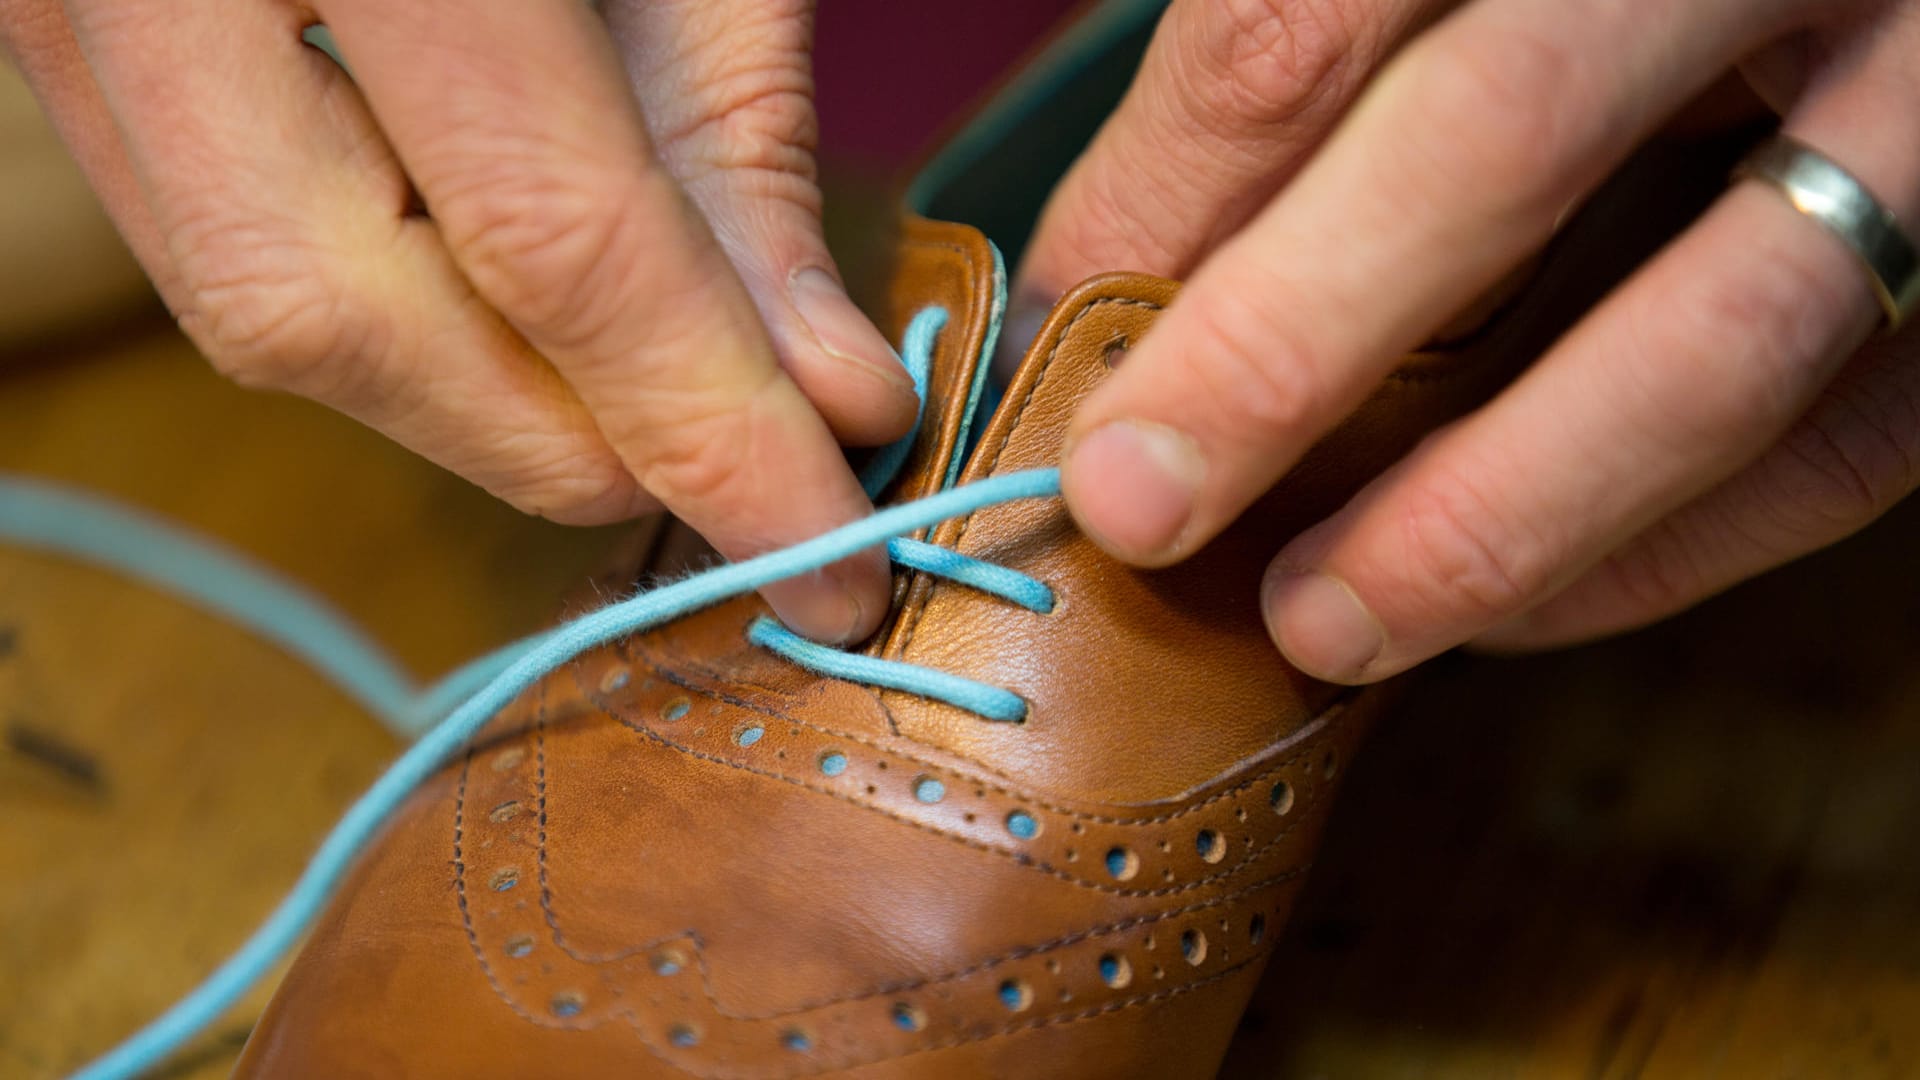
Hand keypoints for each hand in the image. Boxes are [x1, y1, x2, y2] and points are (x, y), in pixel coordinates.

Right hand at [0, 0, 910, 641]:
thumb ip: (737, 151)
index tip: (834, 540)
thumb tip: (826, 392)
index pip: (544, 234)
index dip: (703, 423)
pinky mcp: (47, 30)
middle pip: (344, 319)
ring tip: (649, 398)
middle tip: (749, 474)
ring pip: (262, 310)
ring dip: (486, 399)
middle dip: (576, 440)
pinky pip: (221, 243)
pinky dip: (400, 315)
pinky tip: (518, 310)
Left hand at [1030, 0, 1919, 680]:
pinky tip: (1504, 610)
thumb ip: (1297, 58)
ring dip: (1493, 513)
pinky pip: (1844, 439)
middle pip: (1499, 140)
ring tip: (1322, 624)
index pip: (1308, 19)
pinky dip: (1666, 550)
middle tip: (1133, 505)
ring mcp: (1919, 93)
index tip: (1058, 340)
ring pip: (1718, 329)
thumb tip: (1104, 281)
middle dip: (1285, 350)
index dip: (1163, 204)